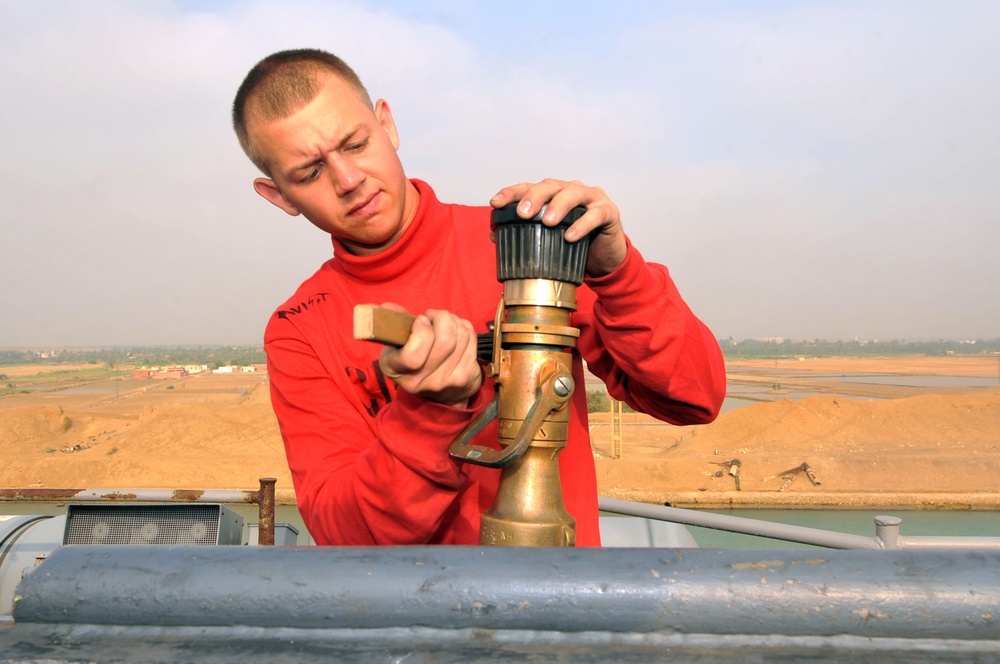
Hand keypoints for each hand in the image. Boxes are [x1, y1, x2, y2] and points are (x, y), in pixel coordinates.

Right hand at [378, 303, 482, 407]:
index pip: (413, 357)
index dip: (422, 332)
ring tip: (444, 324)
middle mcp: (420, 381)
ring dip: (453, 320)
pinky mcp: (466, 376)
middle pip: (445, 341)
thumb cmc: (413, 356)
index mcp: (395, 370)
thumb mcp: (395, 343)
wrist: (438, 391)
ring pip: (460, 335)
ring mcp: (446, 381)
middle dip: (442, 318)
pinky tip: (455, 331)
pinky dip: (464, 327)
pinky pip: (471, 338)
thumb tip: (388, 307)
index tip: (421, 321)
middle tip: (433, 318)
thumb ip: (392, 322)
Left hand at [490, 179, 626, 277]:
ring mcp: (591, 199)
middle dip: (534, 196)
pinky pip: (595, 215)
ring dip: (558, 206)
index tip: (495, 203)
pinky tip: (570, 236)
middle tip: (522, 212)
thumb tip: (493, 235)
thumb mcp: (547, 241)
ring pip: (573, 193)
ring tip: (547, 222)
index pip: (529, 187)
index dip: (512, 193)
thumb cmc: (574, 246)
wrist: (605, 259)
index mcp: (552, 195)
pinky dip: (582, 224)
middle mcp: (570, 190)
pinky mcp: (609, 212)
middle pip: (551, 186)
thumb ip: (523, 234)